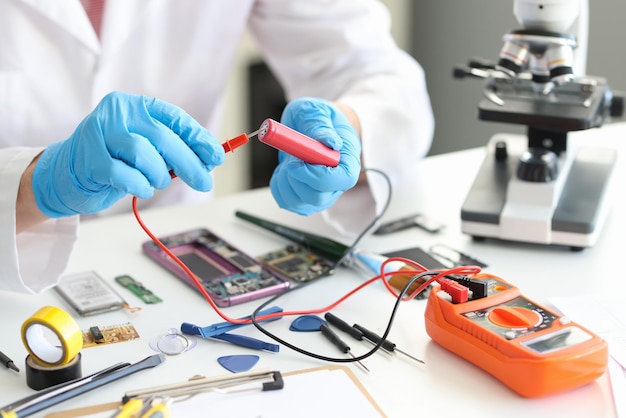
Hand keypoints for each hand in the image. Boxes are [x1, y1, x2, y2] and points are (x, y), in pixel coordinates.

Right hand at [32, 91, 224, 216]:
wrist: (69, 172)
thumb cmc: (116, 159)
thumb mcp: (147, 148)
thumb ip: (173, 149)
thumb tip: (209, 159)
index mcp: (136, 106)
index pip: (174, 118)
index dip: (198, 137)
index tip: (216, 155)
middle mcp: (117, 113)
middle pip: (163, 138)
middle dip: (189, 163)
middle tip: (204, 182)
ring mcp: (99, 134)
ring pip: (144, 154)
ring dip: (159, 175)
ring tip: (157, 182)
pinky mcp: (89, 159)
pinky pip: (125, 175)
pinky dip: (140, 186)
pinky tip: (142, 188)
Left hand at [270, 97, 360, 214]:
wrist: (314, 126)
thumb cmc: (320, 119)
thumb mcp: (318, 111)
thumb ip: (321, 125)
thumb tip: (330, 142)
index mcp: (348, 161)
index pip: (341, 180)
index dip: (316, 175)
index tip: (296, 161)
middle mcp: (338, 183)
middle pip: (318, 198)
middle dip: (296, 179)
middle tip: (290, 159)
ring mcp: (322, 194)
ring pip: (299, 203)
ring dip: (285, 181)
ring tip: (288, 160)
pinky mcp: (305, 199)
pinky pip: (287, 202)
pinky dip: (278, 187)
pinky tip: (284, 170)